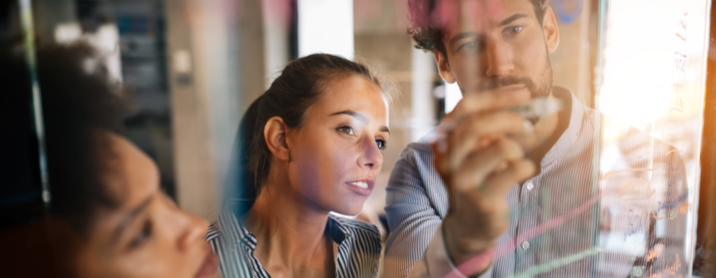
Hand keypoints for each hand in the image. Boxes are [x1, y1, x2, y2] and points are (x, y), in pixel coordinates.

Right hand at [430, 88, 535, 273]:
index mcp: (445, 140)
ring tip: (518, 156)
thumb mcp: (481, 149)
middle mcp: (447, 157)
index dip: (496, 97)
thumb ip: (497, 126)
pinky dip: (524, 166)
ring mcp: (461, 179)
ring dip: (517, 147)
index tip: (524, 93)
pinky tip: (521, 171)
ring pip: (499, 146)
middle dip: (509, 119)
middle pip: (478, 125)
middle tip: (527, 124)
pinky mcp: (480, 197)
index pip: (465, 108)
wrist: (470, 224)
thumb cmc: (480, 178)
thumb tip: (534, 99)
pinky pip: (513, 170)